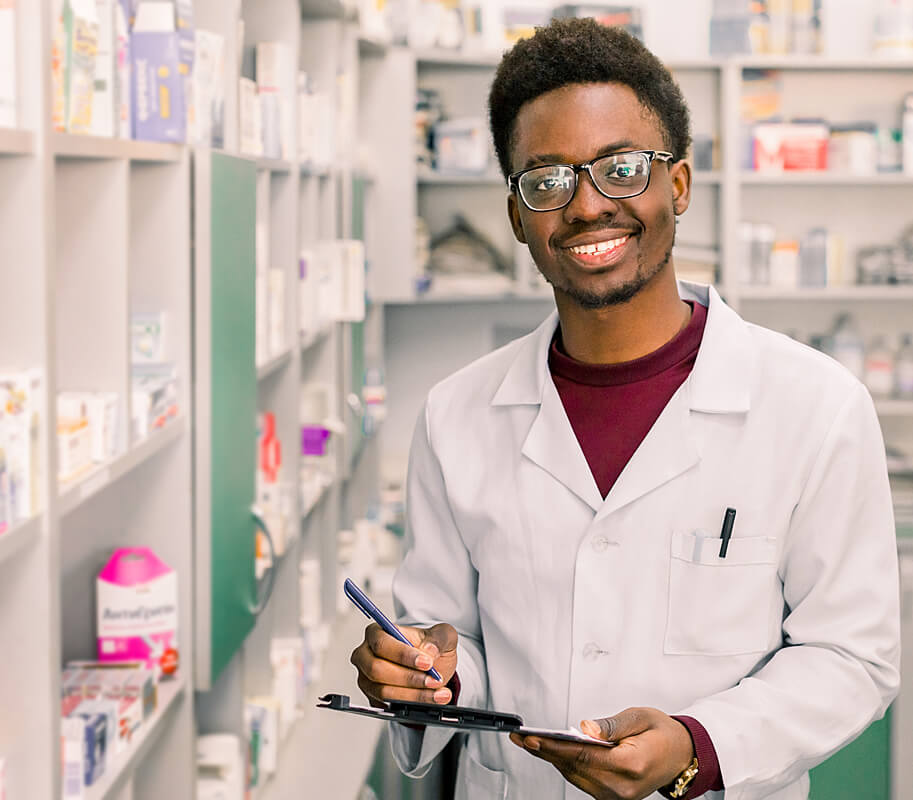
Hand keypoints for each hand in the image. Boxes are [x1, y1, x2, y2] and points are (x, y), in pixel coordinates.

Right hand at [350, 622, 458, 707]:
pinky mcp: (374, 699)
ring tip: (439, 692)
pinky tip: (433, 699)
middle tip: (434, 680)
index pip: (382, 644)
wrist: (431, 668)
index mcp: (376, 633)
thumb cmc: (429, 647)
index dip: (403, 655)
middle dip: (408, 678)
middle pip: (377, 670)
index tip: (427, 663)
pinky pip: (389, 706)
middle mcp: (366, 656)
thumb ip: (438, 638)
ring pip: (384, 692)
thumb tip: (429, 650)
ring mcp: (367, 679)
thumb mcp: (442, 635)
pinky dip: (413, 704)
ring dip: (414, 694)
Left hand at [509, 707, 693, 799]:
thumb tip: (585, 727)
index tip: (532, 738)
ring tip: (531, 742)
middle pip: (574, 768)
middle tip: (521, 737)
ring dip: (552, 759)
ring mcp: (616, 796)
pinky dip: (566, 765)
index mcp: (630, 766)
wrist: (682, 755)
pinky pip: (582, 780)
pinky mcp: (612, 797)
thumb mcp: (639, 717)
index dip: (553, 746)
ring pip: (575, 776)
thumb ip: (610, 725)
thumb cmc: (662, 734)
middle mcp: (621, 787)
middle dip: (545, 751)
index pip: (582, 756)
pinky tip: (553, 752)